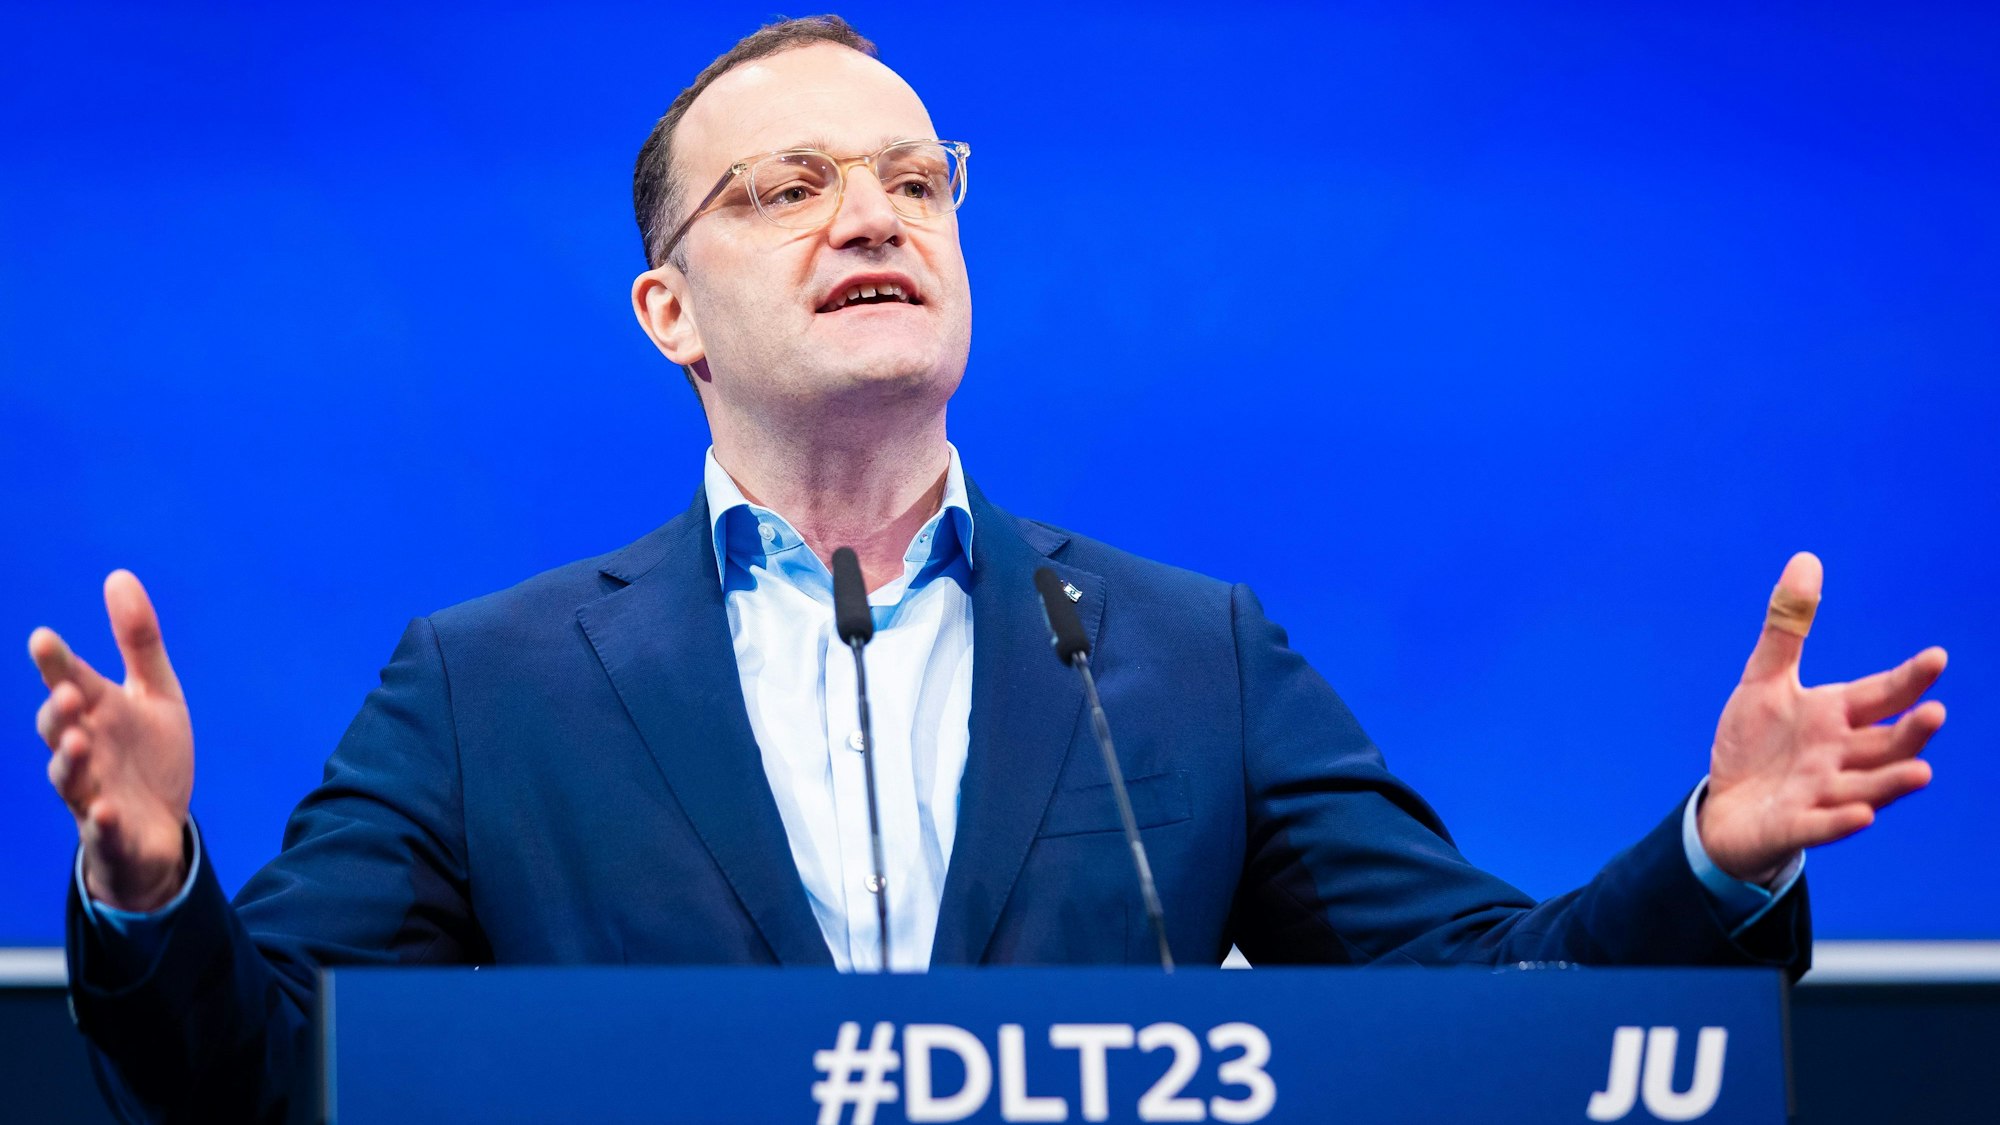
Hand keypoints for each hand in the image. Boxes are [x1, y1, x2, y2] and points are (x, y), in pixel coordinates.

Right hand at [29, 570, 193, 911]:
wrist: (161, 827)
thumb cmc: (149, 755)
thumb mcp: (155, 692)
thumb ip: (138, 640)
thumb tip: (118, 576)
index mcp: (95, 713)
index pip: (69, 683)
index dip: (55, 664)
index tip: (43, 639)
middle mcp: (85, 750)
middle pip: (58, 730)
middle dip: (58, 712)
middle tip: (68, 693)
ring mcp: (93, 793)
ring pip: (70, 778)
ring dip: (72, 760)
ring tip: (79, 740)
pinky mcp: (111, 833)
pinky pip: (101, 829)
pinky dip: (101, 820)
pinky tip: (105, 809)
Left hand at [1700, 552, 1946, 883]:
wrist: (1724, 807)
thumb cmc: (1755, 745)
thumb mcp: (1764, 680)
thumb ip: (1787, 628)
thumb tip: (1808, 559)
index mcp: (1835, 717)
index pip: (1880, 696)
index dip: (1908, 680)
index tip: (1937, 657)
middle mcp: (1839, 756)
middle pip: (1884, 744)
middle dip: (1911, 732)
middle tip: (1936, 712)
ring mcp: (1821, 794)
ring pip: (1866, 787)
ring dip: (1892, 781)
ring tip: (1922, 771)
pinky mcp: (1795, 825)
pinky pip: (1822, 825)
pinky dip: (1840, 821)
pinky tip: (1861, 815)